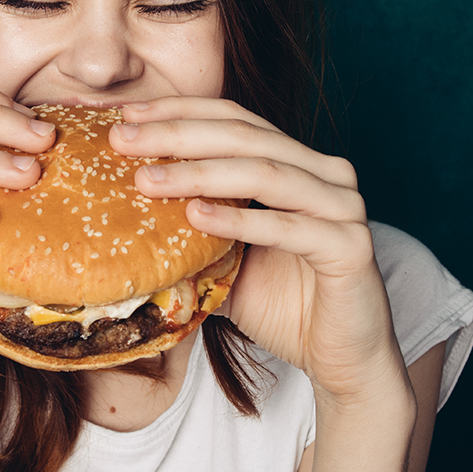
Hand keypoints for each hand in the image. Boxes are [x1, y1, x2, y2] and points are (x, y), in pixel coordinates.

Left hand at [112, 97, 410, 406]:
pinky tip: (195, 215)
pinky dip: (240, 220)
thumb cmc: (284, 305)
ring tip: (146, 179)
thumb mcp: (226, 260)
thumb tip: (120, 214)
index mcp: (298, 163)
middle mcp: (326, 173)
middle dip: (178, 135)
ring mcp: (343, 207)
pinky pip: (288, 227)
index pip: (234, 119)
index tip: (127, 114)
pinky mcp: (351, 246)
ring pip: (264, 173)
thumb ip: (192, 230)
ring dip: (199, 173)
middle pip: (244, 136)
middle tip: (122, 139)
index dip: (180, 112)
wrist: (342, 360)